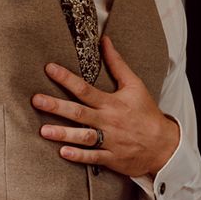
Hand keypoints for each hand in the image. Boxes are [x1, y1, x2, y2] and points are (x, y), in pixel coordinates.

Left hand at [32, 36, 179, 176]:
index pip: (85, 89)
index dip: (67, 79)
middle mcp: (108, 121)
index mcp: (112, 103)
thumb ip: (117, 64)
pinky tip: (63, 152)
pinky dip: (79, 156)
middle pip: (79, 112)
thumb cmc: (146, 113)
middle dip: (57, 106)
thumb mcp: (135, 85)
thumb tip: (105, 40)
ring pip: (84, 136)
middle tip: (36, 100)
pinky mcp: (111, 158)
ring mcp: (110, 141)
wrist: (164, 144)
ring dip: (64, 134)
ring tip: (43, 130)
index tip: (49, 69)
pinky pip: (93, 157)